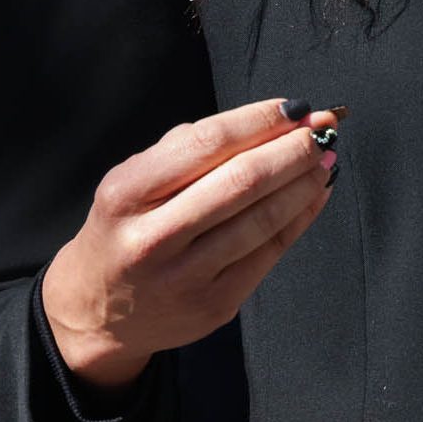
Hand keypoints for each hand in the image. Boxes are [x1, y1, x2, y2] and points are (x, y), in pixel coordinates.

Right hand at [42, 95, 339, 387]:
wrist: (96, 314)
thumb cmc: (126, 227)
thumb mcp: (133, 180)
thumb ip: (189, 148)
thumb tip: (271, 120)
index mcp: (127, 194)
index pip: (207, 143)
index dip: (260, 120)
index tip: (296, 107)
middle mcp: (152, 238)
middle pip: (241, 182)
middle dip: (293, 150)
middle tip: (324, 129)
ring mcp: (184, 278)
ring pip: (261, 220)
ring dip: (304, 183)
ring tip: (327, 158)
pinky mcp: (214, 307)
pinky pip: (269, 254)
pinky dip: (300, 218)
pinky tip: (315, 195)